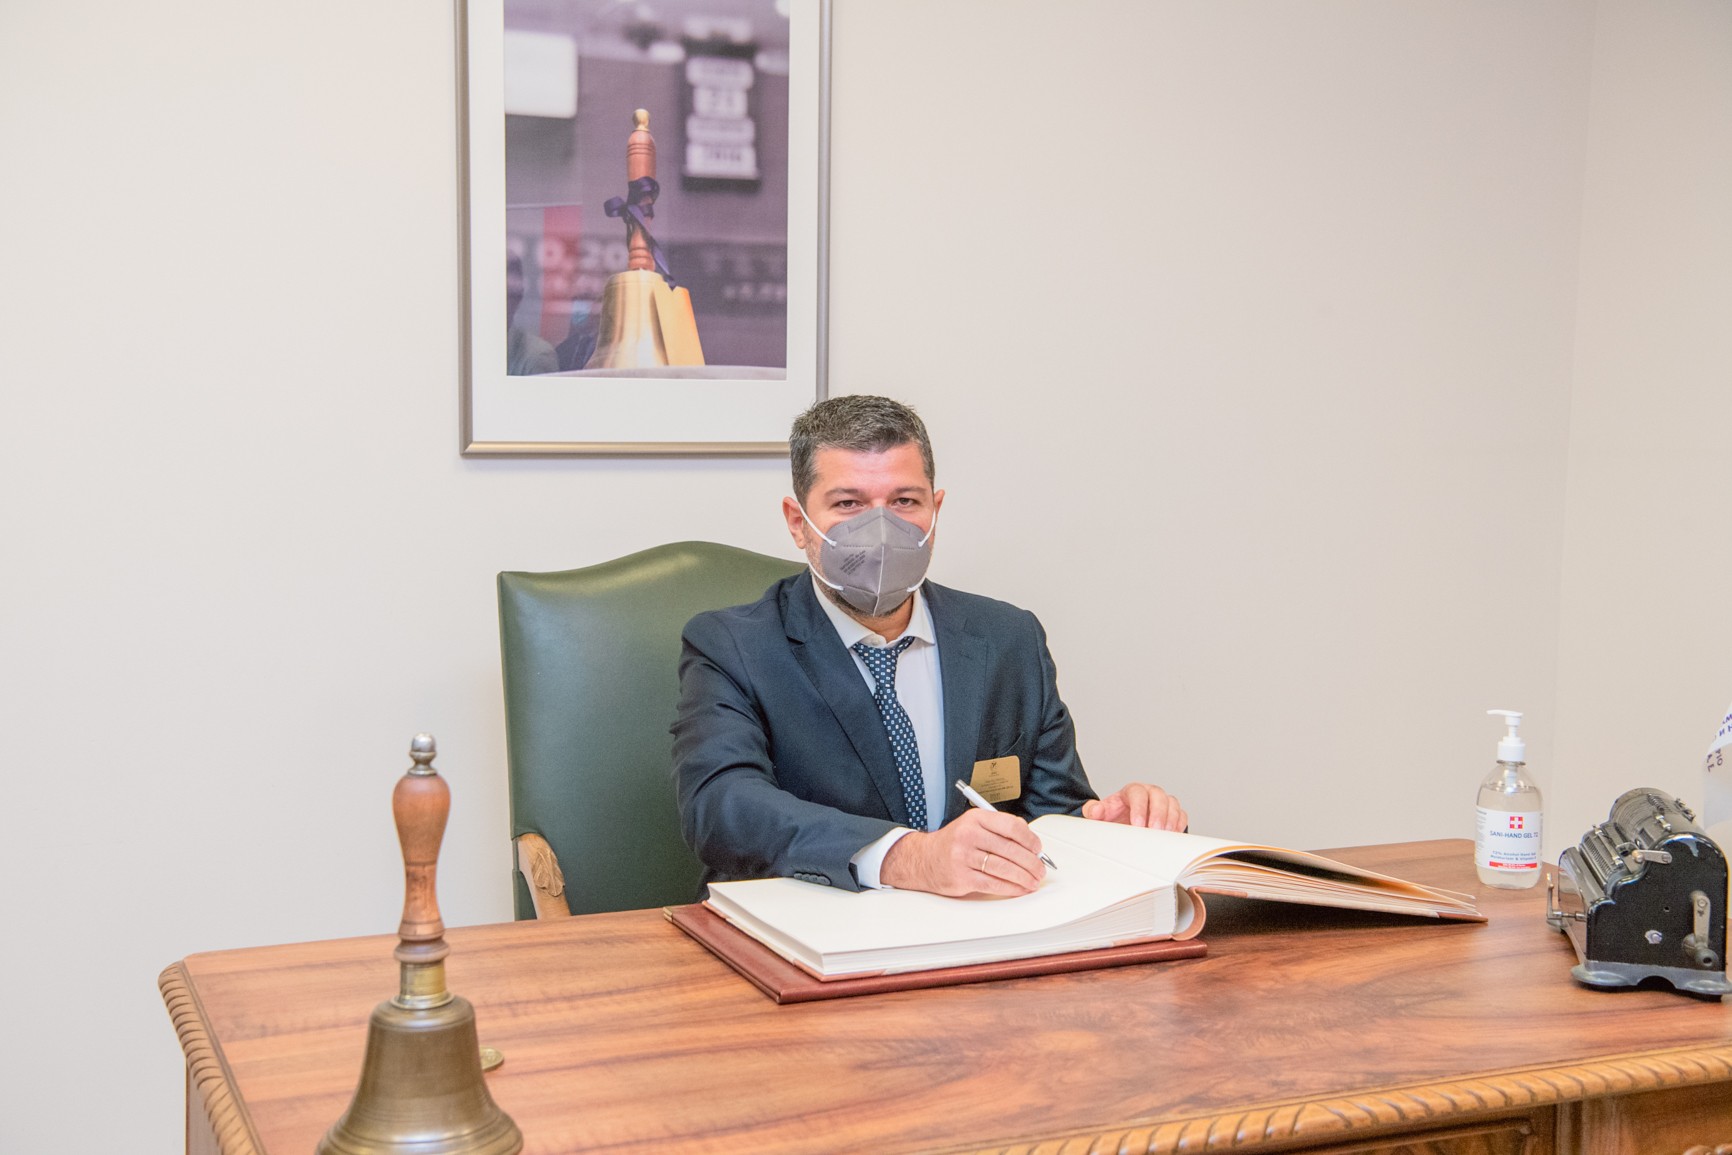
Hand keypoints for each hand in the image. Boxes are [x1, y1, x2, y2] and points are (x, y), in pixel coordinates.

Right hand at [879, 808, 1046, 896]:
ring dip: (1025, 877)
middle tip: (1040, 869)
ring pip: (1005, 868)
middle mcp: (969, 835)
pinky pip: (994, 883)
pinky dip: (1011, 888)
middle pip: (1011, 849)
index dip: (1030, 839)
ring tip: (1033, 881)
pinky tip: (1020, 889)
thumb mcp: (973, 826)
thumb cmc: (954, 843)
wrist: (923, 859)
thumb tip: (1030, 845)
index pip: (1011, 826)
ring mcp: (964, 856)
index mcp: (976, 819)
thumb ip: (999, 831)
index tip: (1038, 848)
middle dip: (1031, 862)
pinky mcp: (962, 877)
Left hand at [1082, 783, 1186, 830]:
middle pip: (1159, 796)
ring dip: (1170, 819)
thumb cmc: (1114, 817)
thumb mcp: (1100, 815)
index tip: (1137, 824)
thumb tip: (1096, 810)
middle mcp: (1149, 793)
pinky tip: (1173, 834)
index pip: (1138, 793)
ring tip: (1164, 834)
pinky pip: (1181, 815)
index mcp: (1131, 791)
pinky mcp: (1172, 814)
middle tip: (1154, 830)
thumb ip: (1093, 811)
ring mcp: (1162, 802)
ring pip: (1172, 804)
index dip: (1139, 807)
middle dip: (1158, 813)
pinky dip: (1179, 824)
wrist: (1123, 823)